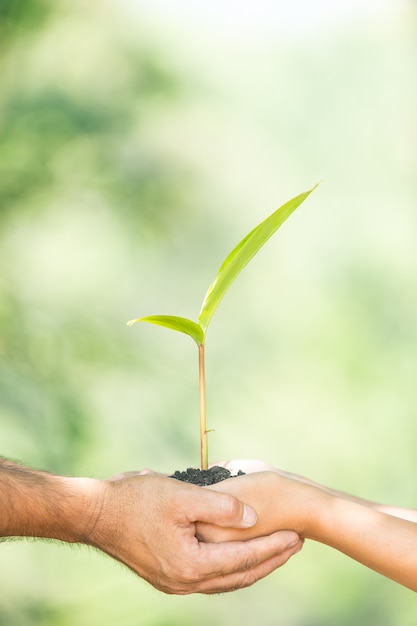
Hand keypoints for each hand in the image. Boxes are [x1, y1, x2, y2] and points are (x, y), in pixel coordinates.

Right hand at [88, 472, 301, 593]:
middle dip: (270, 559)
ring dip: (253, 565)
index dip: (273, 546)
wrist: (96, 514)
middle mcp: (184, 582)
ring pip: (226, 580)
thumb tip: (253, 517)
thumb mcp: (182, 496)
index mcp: (190, 565)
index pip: (244, 559)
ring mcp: (175, 582)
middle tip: (296, 543)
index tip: (297, 534)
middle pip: (239, 576)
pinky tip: (241, 557)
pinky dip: (232, 567)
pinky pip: (210, 577)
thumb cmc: (136, 500)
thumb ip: (220, 507)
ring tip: (277, 552)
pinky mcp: (168, 576)